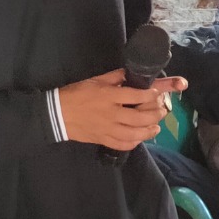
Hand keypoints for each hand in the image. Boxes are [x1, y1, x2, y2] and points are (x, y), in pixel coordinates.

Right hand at [59, 70, 186, 149]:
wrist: (57, 114)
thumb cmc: (77, 94)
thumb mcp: (96, 80)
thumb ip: (115, 77)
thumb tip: (132, 73)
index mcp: (108, 96)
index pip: (136, 95)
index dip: (150, 95)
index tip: (157, 93)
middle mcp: (110, 114)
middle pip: (139, 117)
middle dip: (155, 114)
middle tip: (161, 111)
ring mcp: (107, 129)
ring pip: (133, 134)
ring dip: (148, 131)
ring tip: (156, 127)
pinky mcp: (102, 139)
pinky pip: (122, 144)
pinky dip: (134, 143)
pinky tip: (140, 138)